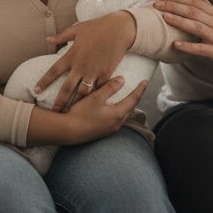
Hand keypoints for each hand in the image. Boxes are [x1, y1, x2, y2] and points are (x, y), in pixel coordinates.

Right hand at [26, 76, 148, 145]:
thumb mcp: (95, 97)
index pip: (133, 99)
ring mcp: (110, 130)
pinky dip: (119, 112)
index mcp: (117, 114)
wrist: (67, 132)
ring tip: (129, 98)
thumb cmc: (81, 113)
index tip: (145, 81)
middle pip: (130, 109)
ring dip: (128, 106)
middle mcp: (116, 124)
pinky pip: (116, 120)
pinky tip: (114, 109)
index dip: (140, 89)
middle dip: (135, 98)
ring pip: (124, 115)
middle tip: (139, 89)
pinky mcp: (102, 132)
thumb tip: (122, 80)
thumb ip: (109, 87)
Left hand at [34, 11, 135, 110]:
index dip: (44, 82)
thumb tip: (47, 39)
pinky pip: (99, 89)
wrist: (119, 29)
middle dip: (60, 101)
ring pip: (83, 92)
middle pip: (67, 87)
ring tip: (73, 112)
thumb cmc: (97, 27)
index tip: (36, 91)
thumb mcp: (77, 29)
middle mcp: (81, 65)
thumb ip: (61, 36)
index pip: (53, 71)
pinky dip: (95, 97)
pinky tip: (92, 105)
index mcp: (72, 55)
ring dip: (77, 103)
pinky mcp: (106, 73)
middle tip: (54, 111)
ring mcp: (94, 71)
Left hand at [154, 0, 212, 73]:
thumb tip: (203, 1)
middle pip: (193, 11)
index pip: (195, 2)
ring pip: (196, 26)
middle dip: (174, 6)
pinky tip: (176, 45)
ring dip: (179, 21)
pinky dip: (188, 46)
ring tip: (164, 17)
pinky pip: (201, 48)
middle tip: (157, 3)